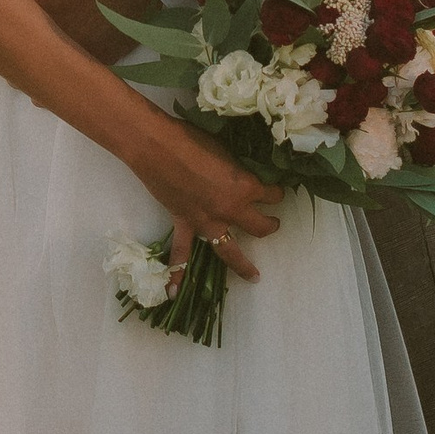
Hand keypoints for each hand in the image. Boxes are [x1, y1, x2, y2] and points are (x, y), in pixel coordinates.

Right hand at [132, 110, 282, 284]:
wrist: (157, 146)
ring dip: (243, 265)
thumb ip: (237, 168)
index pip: (271, 194)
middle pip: (259, 226)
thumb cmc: (192, 138)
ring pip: (230, 251)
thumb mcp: (226, 150)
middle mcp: (230, 210)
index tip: (276, 190)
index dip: (276, 192)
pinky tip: (173, 294)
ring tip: (254, 276)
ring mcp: (207, 222)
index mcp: (245, 187)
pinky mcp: (184, 224)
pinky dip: (176, 275)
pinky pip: (180, 255)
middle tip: (274, 224)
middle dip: (270, 226)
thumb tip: (242, 173)